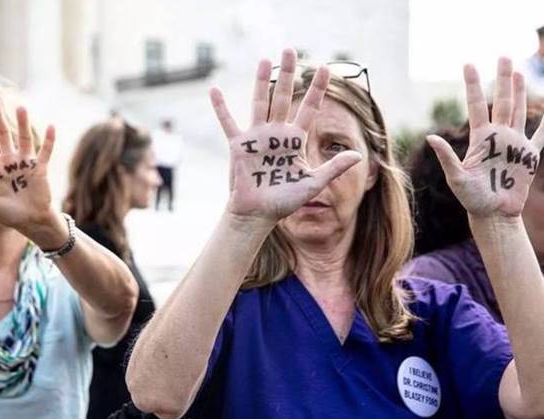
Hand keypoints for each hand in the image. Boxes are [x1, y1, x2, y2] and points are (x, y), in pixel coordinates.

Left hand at [0, 97, 58, 240]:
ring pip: (24, 139)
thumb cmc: (7, 214)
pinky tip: (51, 126)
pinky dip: (49, 141)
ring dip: (23, 124)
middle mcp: (8, 162)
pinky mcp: (40, 169)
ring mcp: (25, 164)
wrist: (30, 222)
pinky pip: (45, 152)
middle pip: (2, 135)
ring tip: (20, 107)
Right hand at [210, 48, 361, 224]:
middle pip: (283, 97)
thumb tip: (359, 155)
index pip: (309, 108)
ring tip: (265, 60)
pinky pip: (228, 123)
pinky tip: (213, 90)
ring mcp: (257, 137)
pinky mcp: (239, 146)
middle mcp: (276, 133)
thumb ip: (333, 167)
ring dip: (262, 81)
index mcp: (295, 140)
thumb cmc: (284, 201)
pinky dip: (220, 108)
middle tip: (291, 50)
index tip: (325, 68)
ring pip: (260, 102)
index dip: (317, 89)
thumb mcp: (313, 183)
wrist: (258, 214)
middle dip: (288, 74)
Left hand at [428, 58, 543, 218]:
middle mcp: (497, 137)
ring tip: (518, 72)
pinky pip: (541, 136)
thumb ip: (447, 156)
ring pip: (518, 111)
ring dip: (519, 92)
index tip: (469, 64)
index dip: (473, 85)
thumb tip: (430, 137)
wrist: (492, 214)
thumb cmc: (471, 198)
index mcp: (480, 138)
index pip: (477, 105)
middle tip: (504, 56)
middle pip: (501, 101)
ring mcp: (514, 144)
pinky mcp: (529, 157)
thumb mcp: (456, 177)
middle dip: (503, 79)